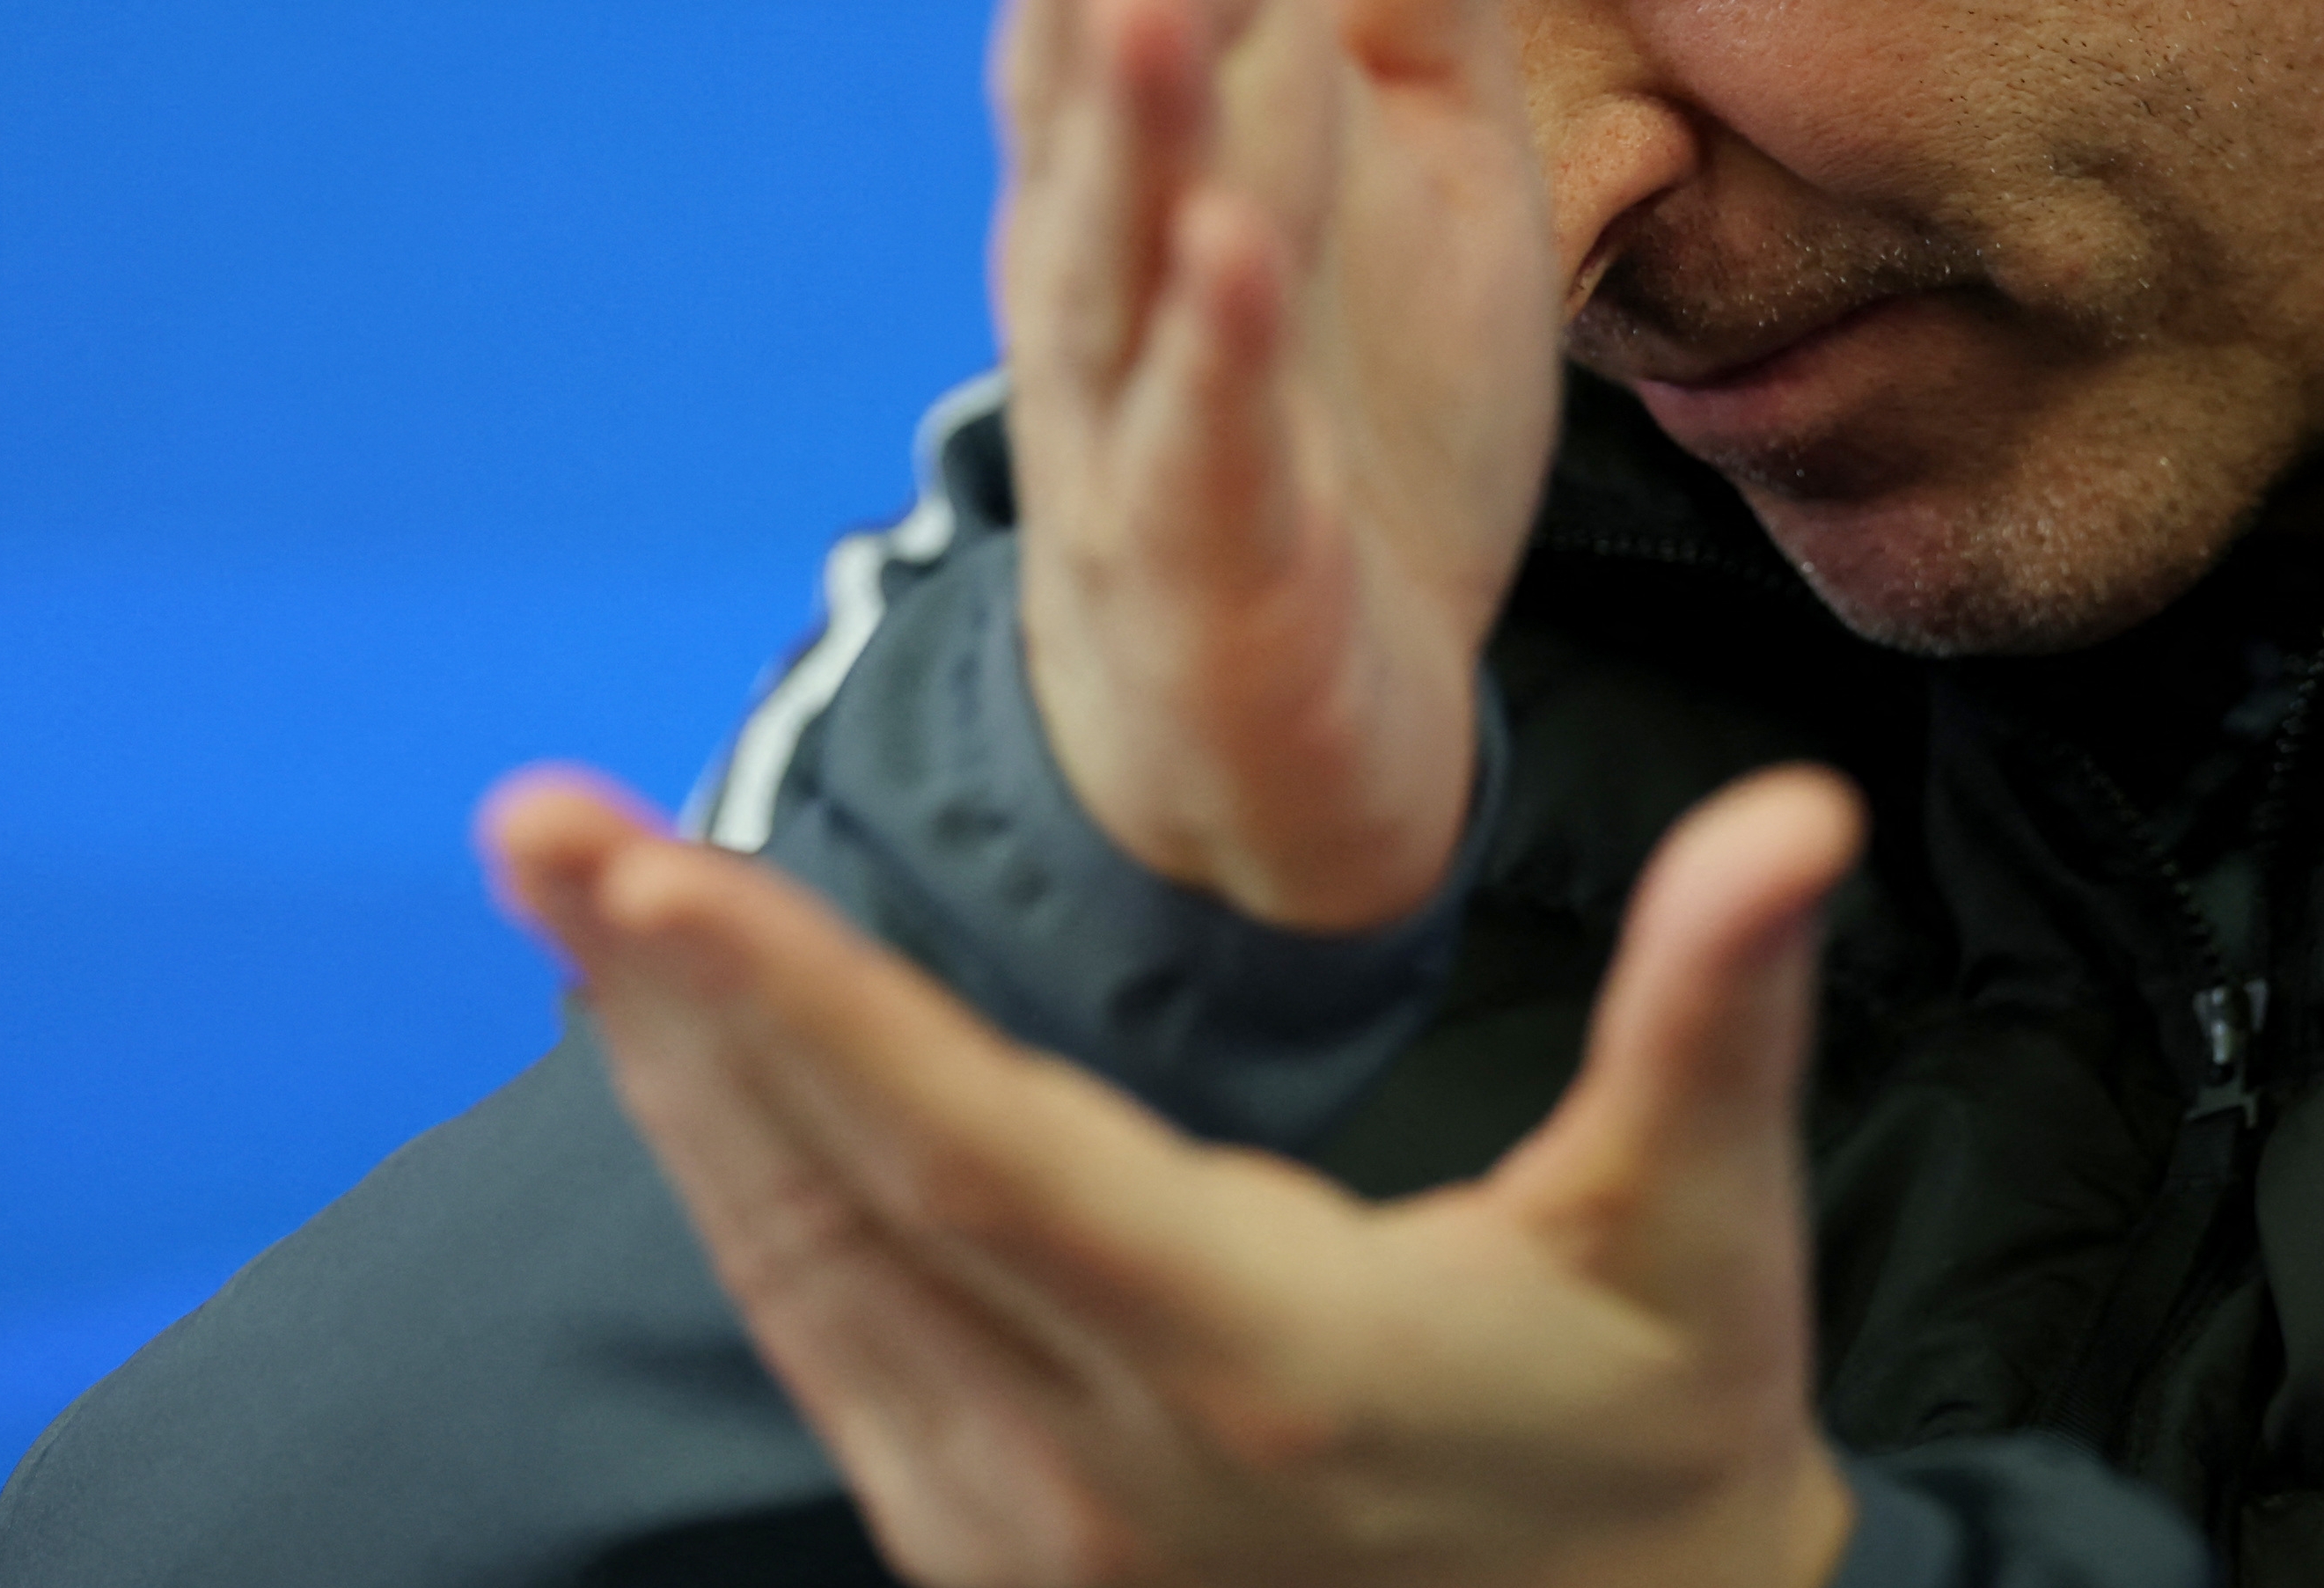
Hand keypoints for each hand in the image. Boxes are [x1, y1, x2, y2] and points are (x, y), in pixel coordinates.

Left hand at [486, 761, 1867, 1587]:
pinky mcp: (994, 1562)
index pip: (972, 1151)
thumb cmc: (1666, 1455)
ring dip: (672, 1082)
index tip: (644, 869)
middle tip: (527, 815)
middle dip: (667, 994)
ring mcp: (1025, 1541)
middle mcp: (1099, 1469)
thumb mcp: (1705, 1242)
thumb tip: (1795, 810)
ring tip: (568, 897)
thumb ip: (1714, 1012)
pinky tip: (679, 1072)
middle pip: (830, 1196)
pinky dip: (738, 1193)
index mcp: (1255, 1361)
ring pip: (798, 1275)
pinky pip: (824, 1348)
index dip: (798, 1006)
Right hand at [991, 0, 1563, 930]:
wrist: (1313, 712)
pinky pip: (1203, 451)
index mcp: (1163, 144)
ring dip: (1127, 126)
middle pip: (1100, 95)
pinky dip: (1213, 357)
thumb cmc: (1348, 384)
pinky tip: (1233, 254)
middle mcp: (1118, 265)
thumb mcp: (1410, 127)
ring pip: (1119, 256)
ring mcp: (1143, 418)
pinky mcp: (1208, 568)